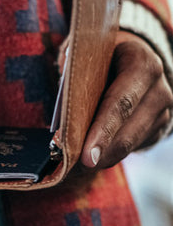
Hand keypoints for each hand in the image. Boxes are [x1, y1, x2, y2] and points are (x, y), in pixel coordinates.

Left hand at [80, 31, 172, 168]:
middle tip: (77, 168)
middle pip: (128, 129)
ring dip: (104, 158)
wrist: (132, 59)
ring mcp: (162, 111)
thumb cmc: (102, 58)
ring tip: (77, 168)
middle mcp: (159, 88)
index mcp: (141, 63)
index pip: (121, 102)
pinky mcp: (158, 127)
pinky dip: (111, 155)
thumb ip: (79, 79)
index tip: (86, 155)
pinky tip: (92, 160)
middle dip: (102, 152)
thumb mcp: (91, 57)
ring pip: (132, 143)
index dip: (103, 130)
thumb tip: (63, 117)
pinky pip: (133, 146)